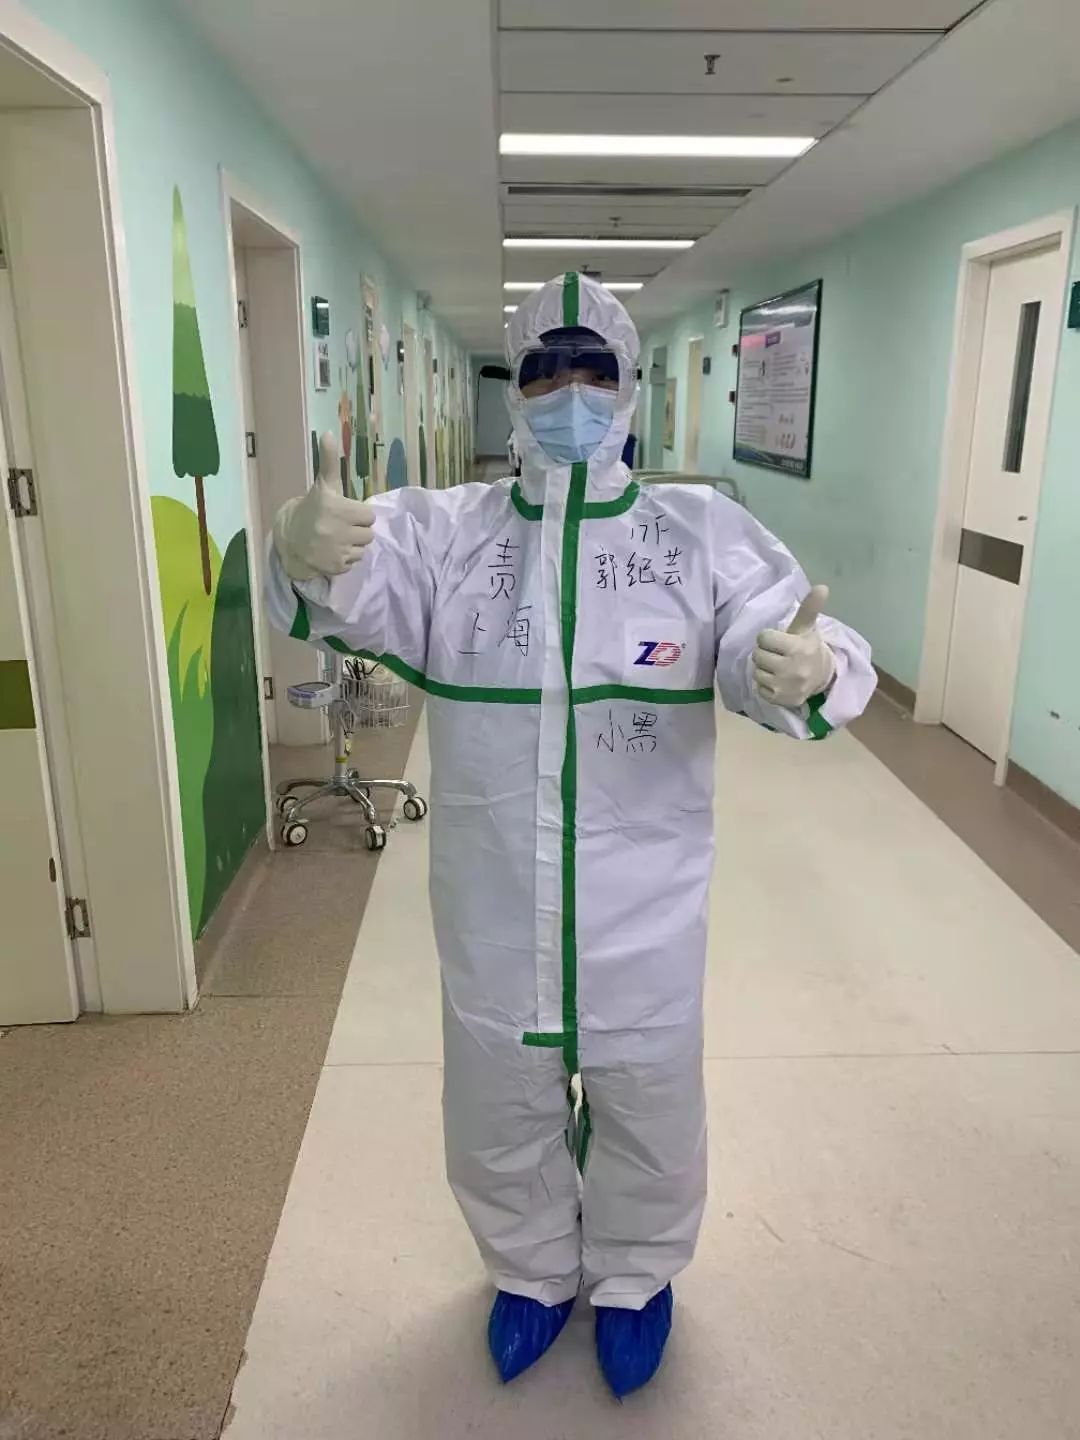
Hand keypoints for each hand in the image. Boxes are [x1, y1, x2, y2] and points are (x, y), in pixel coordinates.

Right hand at [272, 431, 374, 579]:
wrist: (290, 538)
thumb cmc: (314, 508)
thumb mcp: (324, 484)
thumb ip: (329, 460)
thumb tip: (329, 432)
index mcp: (337, 508)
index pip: (369, 515)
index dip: (358, 514)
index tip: (344, 513)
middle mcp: (336, 530)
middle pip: (369, 534)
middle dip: (357, 530)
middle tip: (340, 527)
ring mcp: (336, 551)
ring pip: (363, 549)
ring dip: (353, 545)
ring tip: (337, 539)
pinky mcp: (336, 567)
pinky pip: (355, 562)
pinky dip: (346, 558)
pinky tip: (332, 551)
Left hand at [753, 584, 835, 708]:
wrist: (821, 678)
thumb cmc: (808, 648)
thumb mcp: (807, 628)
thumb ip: (810, 608)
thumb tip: (822, 586)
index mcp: (797, 648)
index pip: (763, 638)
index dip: (768, 638)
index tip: (780, 641)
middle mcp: (792, 668)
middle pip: (757, 655)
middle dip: (765, 653)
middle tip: (778, 655)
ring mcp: (785, 686)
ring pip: (757, 672)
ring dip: (764, 669)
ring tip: (778, 667)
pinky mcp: (780, 699)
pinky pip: (759, 688)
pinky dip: (765, 684)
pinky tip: (778, 680)